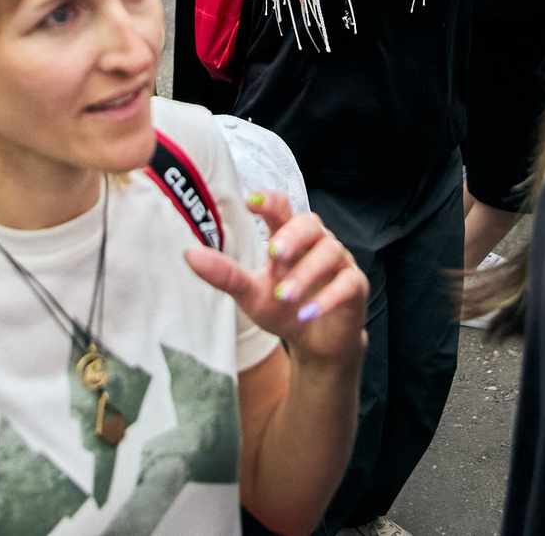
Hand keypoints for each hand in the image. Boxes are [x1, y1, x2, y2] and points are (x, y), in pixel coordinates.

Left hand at [185, 190, 368, 368]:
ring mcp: (339, 263)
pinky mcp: (355, 286)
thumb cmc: (283, 308)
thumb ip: (225, 275)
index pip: (282, 208)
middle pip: (310, 223)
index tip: (251, 201)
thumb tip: (188, 255)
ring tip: (285, 297)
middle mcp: (316, 243)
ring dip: (306, 274)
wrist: (316, 342)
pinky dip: (328, 297)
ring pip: (329, 253)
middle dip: (292, 237)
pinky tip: (308, 312)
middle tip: (274, 254)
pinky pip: (348, 283)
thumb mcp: (250, 293)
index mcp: (290, 237)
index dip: (270, 201)